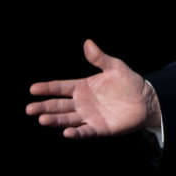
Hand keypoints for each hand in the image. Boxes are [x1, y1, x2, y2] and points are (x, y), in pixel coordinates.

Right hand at [27, 39, 159, 138]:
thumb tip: (87, 42)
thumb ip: (100, 58)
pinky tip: (66, 133)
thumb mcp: (115, 67)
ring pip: (67, 119)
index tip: (33, 89)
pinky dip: (76, 133)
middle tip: (29, 109)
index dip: (47, 88)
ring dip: (55, 120)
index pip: (60, 87)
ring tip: (42, 119)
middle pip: (59, 105)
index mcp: (83, 87)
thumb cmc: (129, 82)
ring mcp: (89, 116)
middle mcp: (82, 103)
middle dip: (44, 107)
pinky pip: (85, 131)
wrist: (146, 100)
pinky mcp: (99, 128)